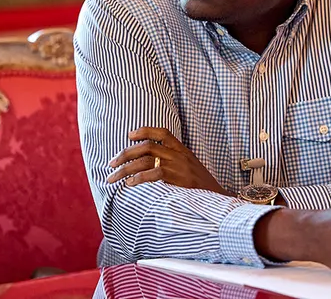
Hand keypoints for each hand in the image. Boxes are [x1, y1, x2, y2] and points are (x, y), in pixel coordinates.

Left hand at [106, 127, 230, 195]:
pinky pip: (155, 173)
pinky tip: (129, 184)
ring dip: (126, 169)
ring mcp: (179, 166)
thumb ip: (174, 161)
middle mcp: (179, 155)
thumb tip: (150, 163)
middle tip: (111, 164)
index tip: (129, 135)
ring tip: (113, 178)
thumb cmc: (201, 186)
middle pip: (147, 147)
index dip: (144, 131)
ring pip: (146, 160)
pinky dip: (139, 178)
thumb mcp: (190, 168)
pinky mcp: (179, 179)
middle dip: (125, 154)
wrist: (220, 199)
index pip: (162, 132)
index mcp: (182, 150)